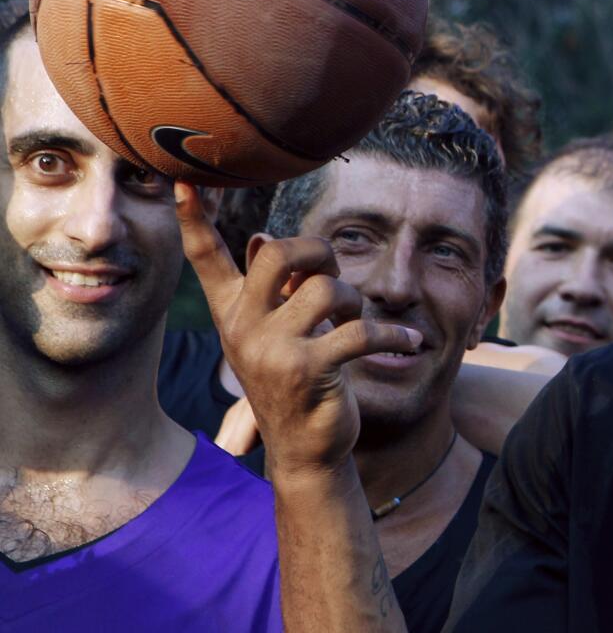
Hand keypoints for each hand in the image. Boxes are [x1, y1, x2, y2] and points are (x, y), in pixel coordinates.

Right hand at [174, 182, 418, 474]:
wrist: (308, 450)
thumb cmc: (300, 380)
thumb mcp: (279, 333)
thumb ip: (271, 287)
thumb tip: (259, 237)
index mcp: (233, 312)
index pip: (207, 258)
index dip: (195, 219)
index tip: (182, 181)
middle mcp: (243, 327)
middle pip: (280, 252)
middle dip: (321, 251)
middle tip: (333, 276)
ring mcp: (271, 350)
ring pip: (327, 289)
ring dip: (356, 300)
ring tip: (358, 321)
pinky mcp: (307, 370)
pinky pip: (360, 330)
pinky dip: (393, 335)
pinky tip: (410, 342)